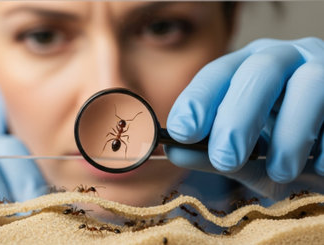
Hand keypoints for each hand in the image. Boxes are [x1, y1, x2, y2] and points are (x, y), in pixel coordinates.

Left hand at [165, 37, 323, 197]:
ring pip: (309, 83)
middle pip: (258, 71)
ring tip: (281, 171)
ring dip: (290, 134)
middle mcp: (284, 59)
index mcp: (247, 68)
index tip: (181, 132)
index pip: (218, 73)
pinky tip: (319, 167)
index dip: (198, 100)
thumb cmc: (282, 151)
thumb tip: (176, 151)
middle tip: (225, 158)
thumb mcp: (246, 156)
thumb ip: (212, 153)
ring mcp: (323, 68)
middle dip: (238, 117)